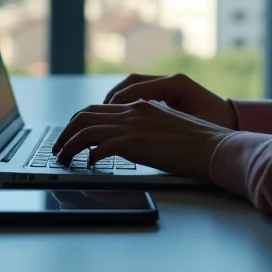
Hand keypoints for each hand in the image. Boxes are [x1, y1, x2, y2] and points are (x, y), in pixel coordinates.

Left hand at [52, 100, 234, 180]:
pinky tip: (87, 166)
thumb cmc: (198, 144)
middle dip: (66, 132)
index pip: (99, 109)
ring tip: (63, 159)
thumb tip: (131, 142)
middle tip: (58, 148)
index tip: (71, 135)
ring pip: (85, 130)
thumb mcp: (168, 128)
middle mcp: (133, 111)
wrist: (214, 147)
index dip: (80, 121)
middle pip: (85, 116)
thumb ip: (148, 129)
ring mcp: (133, 126)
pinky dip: (87, 156)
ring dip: (68, 145)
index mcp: (141, 106)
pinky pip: (99, 147)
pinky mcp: (135, 143)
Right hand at [103, 73, 238, 129]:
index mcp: (176, 83)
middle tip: (97, 115)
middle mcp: (170, 80)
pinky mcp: (168, 94)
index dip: (118, 100)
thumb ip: (167, 120)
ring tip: (103, 117)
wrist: (232, 129)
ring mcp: (168, 86)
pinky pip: (141, 94)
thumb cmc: (217, 128)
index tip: (105, 113)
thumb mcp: (192, 124)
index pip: (137, 85)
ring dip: (117, 101)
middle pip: (132, 82)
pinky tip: (119, 118)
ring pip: (133, 87)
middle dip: (112, 98)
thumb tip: (140, 118)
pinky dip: (127, 104)